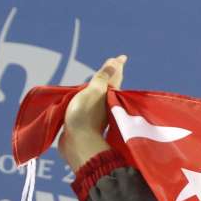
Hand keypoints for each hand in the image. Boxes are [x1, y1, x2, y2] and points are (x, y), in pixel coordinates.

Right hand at [60, 54, 125, 170]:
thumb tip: (116, 63)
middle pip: (110, 86)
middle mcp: (106, 103)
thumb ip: (103, 78)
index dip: (116, 66)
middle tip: (114, 66)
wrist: (78, 143)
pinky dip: (92, 99)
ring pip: (101, 96)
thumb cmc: (85, 115)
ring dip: (101, 87)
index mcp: (109, 95)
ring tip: (101, 81)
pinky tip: (90, 100)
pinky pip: (92, 106)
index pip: (115, 76)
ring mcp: (97, 114)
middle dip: (111, 76)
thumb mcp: (94, 91)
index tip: (122, 57)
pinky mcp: (87, 122)